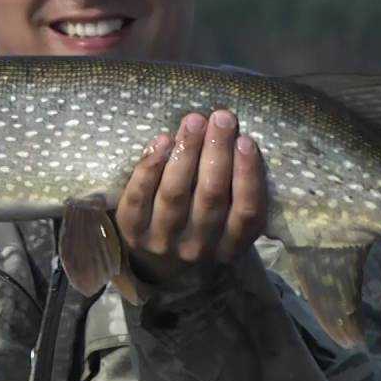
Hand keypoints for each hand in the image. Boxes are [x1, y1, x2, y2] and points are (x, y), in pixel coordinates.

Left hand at [114, 110, 266, 284]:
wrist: (158, 263)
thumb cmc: (200, 225)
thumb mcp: (225, 219)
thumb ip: (233, 187)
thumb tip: (230, 133)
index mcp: (230, 247)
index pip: (246, 214)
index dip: (248, 176)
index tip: (246, 140)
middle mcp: (197, 248)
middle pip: (210, 197)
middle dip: (217, 152)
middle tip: (221, 118)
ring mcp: (162, 241)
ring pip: (175, 194)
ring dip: (186, 153)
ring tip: (194, 122)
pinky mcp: (132, 231)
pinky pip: (139, 196)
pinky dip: (151, 166)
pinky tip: (162, 141)